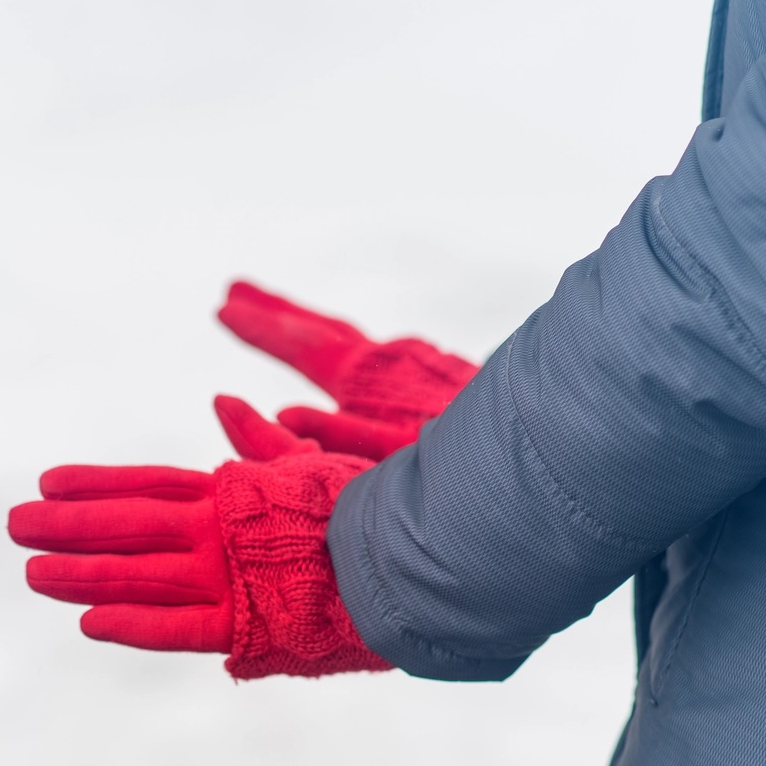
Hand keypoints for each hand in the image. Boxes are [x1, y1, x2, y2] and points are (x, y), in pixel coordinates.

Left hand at [8, 456, 392, 678]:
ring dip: (80, 572)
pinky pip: (179, 627)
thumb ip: (264, 443)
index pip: (147, 485)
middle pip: (126, 524)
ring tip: (30, 573)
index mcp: (234, 493)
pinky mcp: (248, 624)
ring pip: (137, 573)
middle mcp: (219, 531)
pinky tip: (87, 623)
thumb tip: (224, 401)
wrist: (419, 556)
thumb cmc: (373, 510)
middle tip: (12, 524)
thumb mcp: (316, 464)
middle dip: (66, 525)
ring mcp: (229, 576)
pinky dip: (133, 624)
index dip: (95, 484)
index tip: (46, 482)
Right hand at [213, 281, 479, 461]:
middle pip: (324, 330)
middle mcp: (395, 365)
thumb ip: (335, 441)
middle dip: (278, 312)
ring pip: (354, 342)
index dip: (261, 327)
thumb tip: (282, 416)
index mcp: (373, 380)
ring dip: (314, 331)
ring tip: (286, 324)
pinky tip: (356, 368)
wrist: (544, 460)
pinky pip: (380, 362)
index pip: (304, 344)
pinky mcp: (441, 389)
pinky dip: (353, 355)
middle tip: (237, 290)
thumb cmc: (471, 475)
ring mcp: (419, 373)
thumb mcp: (393, 466)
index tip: (221, 306)